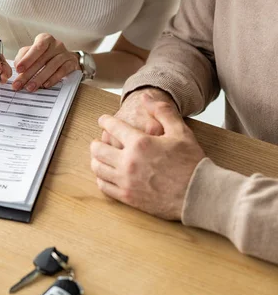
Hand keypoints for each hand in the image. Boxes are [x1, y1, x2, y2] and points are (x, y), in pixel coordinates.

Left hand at [12, 33, 78, 91]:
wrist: (65, 59)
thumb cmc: (45, 56)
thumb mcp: (31, 53)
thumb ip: (22, 57)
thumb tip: (17, 66)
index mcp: (45, 39)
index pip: (37, 47)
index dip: (27, 59)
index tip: (19, 69)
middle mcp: (56, 45)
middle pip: (42, 60)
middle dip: (28, 74)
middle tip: (19, 84)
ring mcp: (65, 54)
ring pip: (52, 66)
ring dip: (39, 78)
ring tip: (30, 87)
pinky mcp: (71, 63)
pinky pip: (63, 71)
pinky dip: (53, 78)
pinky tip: (46, 85)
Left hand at [90, 96, 204, 219]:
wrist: (199, 194)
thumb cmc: (192, 163)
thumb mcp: (180, 131)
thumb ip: (162, 111)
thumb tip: (146, 97)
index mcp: (140, 143)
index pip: (112, 127)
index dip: (105, 121)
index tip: (103, 120)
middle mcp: (129, 162)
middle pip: (98, 149)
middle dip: (95, 142)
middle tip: (97, 141)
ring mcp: (126, 181)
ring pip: (98, 168)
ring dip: (96, 160)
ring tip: (99, 157)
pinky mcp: (127, 197)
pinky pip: (104, 186)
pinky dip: (101, 178)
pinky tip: (105, 175)